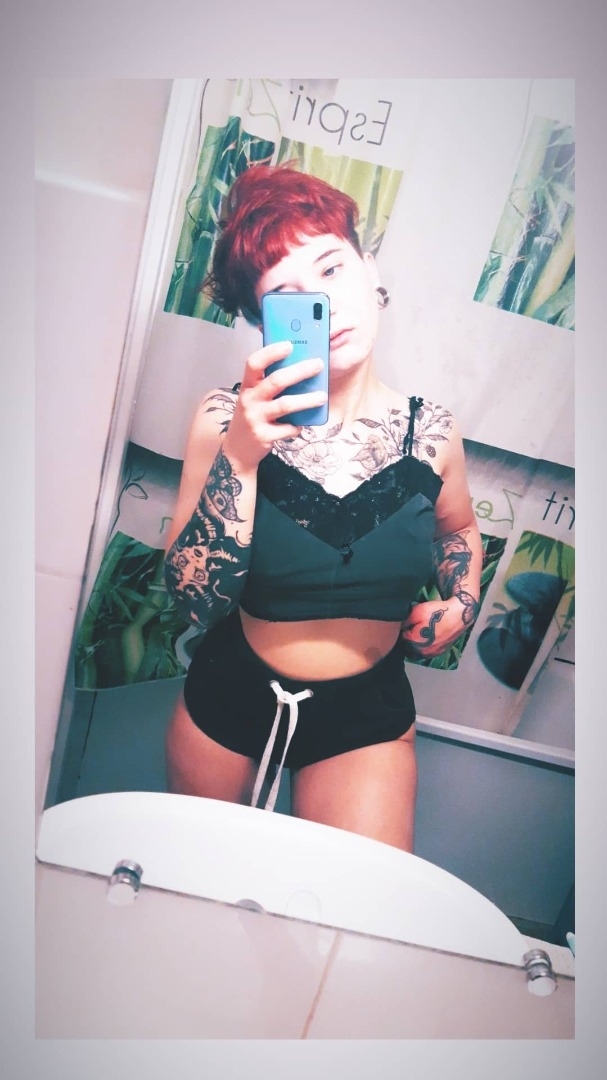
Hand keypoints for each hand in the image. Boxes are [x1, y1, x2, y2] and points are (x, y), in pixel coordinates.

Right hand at [222, 341, 327, 469]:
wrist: (237, 450)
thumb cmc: (252, 418)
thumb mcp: (253, 398)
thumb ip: (268, 385)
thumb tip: (299, 368)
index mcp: (247, 386)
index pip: (254, 363)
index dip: (271, 353)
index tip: (289, 345)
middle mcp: (249, 400)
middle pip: (276, 381)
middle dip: (300, 371)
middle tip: (318, 365)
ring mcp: (255, 418)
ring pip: (285, 405)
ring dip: (307, 400)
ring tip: (322, 396)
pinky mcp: (263, 436)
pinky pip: (288, 428)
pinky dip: (298, 426)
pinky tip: (302, 425)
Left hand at [400, 597, 468, 659]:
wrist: (459, 616)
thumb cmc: (437, 613)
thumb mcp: (416, 611)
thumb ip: (404, 621)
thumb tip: (399, 627)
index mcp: (414, 642)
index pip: (401, 639)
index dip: (403, 630)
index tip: (408, 624)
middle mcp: (423, 651)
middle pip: (408, 647)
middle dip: (409, 639)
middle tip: (414, 628)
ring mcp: (432, 653)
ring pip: (418, 651)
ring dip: (417, 644)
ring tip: (421, 632)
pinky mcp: (440, 652)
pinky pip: (427, 652)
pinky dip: (426, 646)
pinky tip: (429, 636)